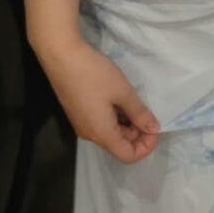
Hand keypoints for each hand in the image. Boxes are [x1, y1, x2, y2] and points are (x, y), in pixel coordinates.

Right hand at [33, 34, 160, 163]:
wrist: (60, 56)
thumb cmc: (94, 74)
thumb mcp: (122, 92)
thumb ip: (140, 113)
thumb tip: (153, 128)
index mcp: (102, 134)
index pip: (128, 156)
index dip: (146, 146)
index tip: (153, 126)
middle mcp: (90, 134)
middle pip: (119, 144)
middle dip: (138, 132)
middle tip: (146, 110)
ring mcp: (81, 124)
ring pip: (110, 133)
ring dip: (126, 122)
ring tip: (132, 100)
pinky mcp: (77, 113)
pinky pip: (100, 123)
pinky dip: (114, 116)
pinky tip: (118, 97)